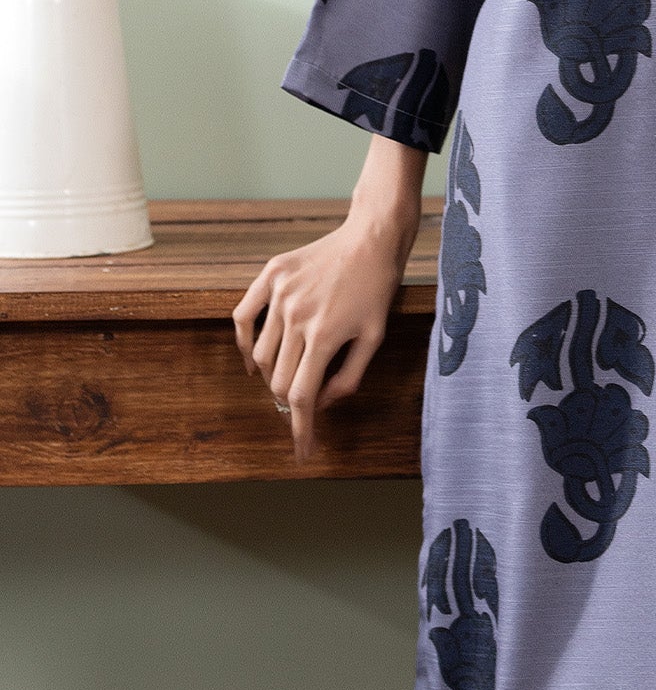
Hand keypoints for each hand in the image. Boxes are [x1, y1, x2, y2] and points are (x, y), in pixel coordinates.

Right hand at [231, 198, 419, 463]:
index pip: (302, 396)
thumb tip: (319, 404)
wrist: (371, 237)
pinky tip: (254, 357)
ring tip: (289, 377)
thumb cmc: (377, 289)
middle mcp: (296, 315)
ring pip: (261, 355)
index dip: (301, 430)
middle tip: (303, 406)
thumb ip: (348, 377)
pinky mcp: (271, 275)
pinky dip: (244, 342)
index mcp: (325, 334)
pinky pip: (243, 316)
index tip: (303, 451)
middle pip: (279, 380)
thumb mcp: (375, 337)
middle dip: (290, 402)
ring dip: (271, 375)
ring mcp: (280, 294)